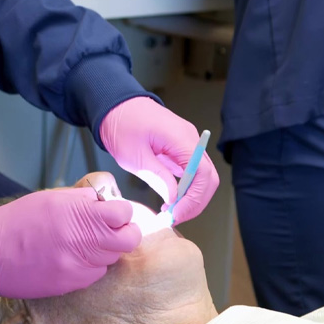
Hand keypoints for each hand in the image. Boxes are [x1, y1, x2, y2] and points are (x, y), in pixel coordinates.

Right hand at [0, 188, 140, 298]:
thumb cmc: (18, 220)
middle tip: (112, 228)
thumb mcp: (51, 198)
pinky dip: (90, 266)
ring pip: (112, 259)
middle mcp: (85, 243)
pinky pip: (94, 275)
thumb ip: (82, 200)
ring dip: (106, 250)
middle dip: (124, 232)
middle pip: (128, 241)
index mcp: (80, 216)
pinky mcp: (71, 286)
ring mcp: (80, 268)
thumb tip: (103, 202)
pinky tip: (72, 257)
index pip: (124, 214)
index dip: (121, 211)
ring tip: (85, 242)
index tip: (113, 211)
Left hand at [100, 97, 218, 224]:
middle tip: (175, 217)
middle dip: (196, 201)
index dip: (194, 198)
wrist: (115, 106)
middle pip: (208, 176)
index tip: (177, 213)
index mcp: (181, 138)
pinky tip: (172, 198)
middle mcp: (190, 138)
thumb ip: (157, 177)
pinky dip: (186, 187)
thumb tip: (174, 199)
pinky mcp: (181, 147)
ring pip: (203, 175)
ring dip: (192, 196)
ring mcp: (187, 142)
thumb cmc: (122, 125)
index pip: (202, 173)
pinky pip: (192, 170)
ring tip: (172, 211)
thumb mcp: (135, 156)